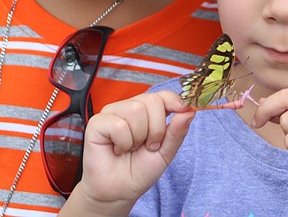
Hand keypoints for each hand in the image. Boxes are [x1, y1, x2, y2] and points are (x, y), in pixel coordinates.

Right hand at [65, 91, 194, 215]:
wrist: (118, 192)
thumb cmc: (138, 171)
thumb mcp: (165, 153)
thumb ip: (177, 132)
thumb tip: (190, 111)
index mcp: (146, 112)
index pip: (162, 95)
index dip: (174, 101)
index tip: (183, 110)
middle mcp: (128, 108)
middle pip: (152, 101)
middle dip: (156, 130)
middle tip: (147, 146)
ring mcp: (112, 113)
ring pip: (136, 110)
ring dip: (138, 137)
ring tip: (130, 149)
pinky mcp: (97, 123)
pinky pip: (119, 124)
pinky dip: (123, 142)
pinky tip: (117, 150)